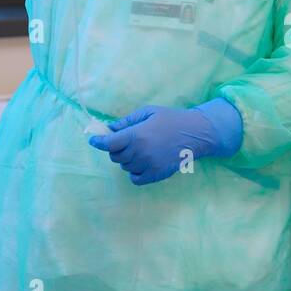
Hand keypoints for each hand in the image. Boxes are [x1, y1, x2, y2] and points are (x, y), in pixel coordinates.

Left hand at [86, 99, 242, 185]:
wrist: (196, 133)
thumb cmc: (171, 119)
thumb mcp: (148, 112)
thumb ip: (127, 121)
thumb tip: (109, 128)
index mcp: (137, 135)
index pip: (109, 144)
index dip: (99, 142)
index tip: (94, 140)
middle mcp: (140, 152)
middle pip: (115, 156)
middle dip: (116, 148)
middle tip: (127, 140)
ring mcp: (148, 165)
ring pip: (125, 166)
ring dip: (127, 159)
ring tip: (140, 149)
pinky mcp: (156, 175)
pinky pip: (135, 178)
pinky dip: (135, 172)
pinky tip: (142, 162)